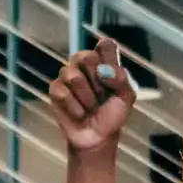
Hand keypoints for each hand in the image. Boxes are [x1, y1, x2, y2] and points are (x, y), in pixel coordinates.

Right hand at [47, 38, 137, 154]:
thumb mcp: (127, 97)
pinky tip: (79, 114)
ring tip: (91, 107)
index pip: (105, 45)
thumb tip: (103, 71)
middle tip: (102, 95)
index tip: (110, 75)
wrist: (98, 138)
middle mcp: (85, 64)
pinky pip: (60, 91)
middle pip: (86, 56)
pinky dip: (73, 106)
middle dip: (96, 82)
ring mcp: (68, 76)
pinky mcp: (55, 90)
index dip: (108, 58)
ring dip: (86, 97)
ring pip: (72, 75)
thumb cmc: (113, 115)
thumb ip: (121, 79)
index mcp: (105, 62)